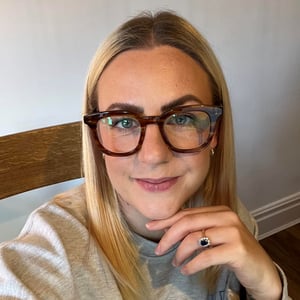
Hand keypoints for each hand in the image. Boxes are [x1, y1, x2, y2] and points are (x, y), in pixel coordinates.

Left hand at [146, 206, 281, 299]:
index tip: (151, 227)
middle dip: (169, 237)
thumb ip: (196, 228)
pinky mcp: (237, 249)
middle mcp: (227, 217)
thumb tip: (167, 227)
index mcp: (219, 210)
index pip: (187, 213)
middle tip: (159, 250)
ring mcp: (233, 232)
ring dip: (180, 253)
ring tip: (176, 263)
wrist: (261, 269)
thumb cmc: (233, 251)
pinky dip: (192, 264)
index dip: (167, 220)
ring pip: (194, 239)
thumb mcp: (214, 235)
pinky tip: (187, 270)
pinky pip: (206, 256)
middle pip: (188, 223)